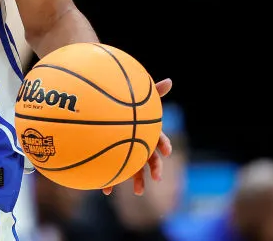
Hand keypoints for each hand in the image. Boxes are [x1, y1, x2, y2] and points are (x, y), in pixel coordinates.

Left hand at [103, 78, 173, 195]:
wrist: (103, 117)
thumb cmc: (123, 106)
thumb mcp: (137, 99)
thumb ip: (150, 92)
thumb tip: (170, 80)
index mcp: (145, 133)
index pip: (159, 139)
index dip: (165, 145)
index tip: (167, 151)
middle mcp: (139, 145)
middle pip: (150, 159)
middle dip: (154, 169)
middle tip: (157, 178)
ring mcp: (127, 154)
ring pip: (135, 170)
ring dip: (137, 181)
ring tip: (138, 192)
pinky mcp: (114, 161)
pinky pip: (114, 172)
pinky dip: (111, 182)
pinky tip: (106, 191)